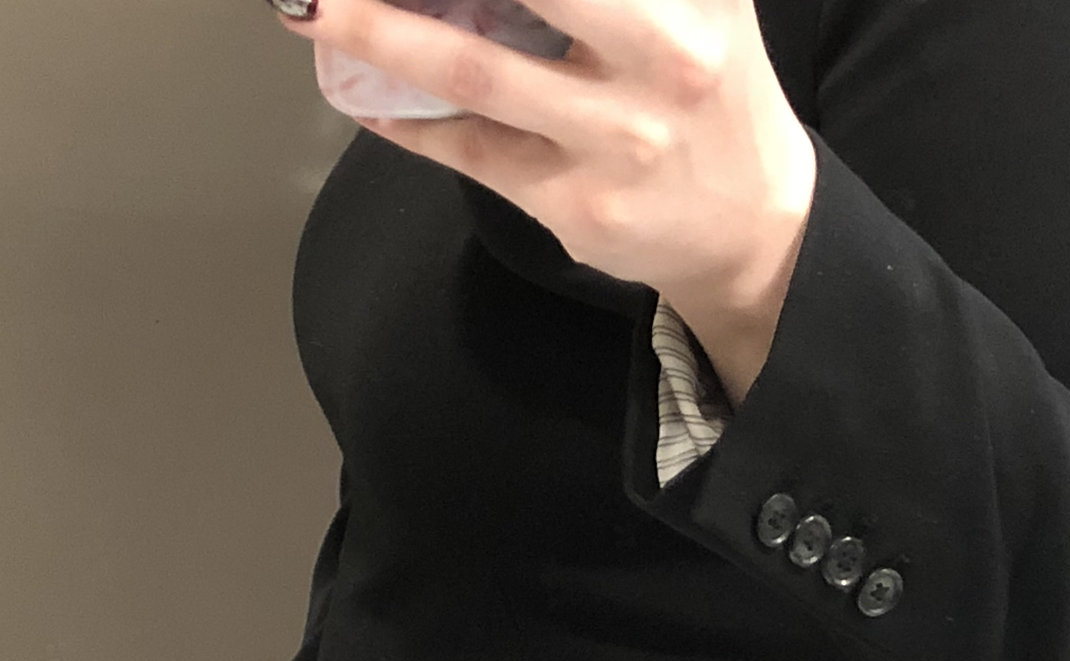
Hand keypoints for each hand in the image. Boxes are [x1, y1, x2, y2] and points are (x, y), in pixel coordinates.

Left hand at [268, 0, 816, 309]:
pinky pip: (472, 149)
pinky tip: (360, 90)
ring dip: (378, 33)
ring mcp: (616, 136)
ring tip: (315, 6)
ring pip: (473, 67)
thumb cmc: (710, 92)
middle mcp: (664, 55)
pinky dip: (407, 117)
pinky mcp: (578, 203)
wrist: (755, 229)